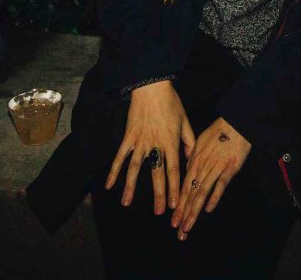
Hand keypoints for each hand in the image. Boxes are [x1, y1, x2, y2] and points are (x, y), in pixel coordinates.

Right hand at [105, 81, 194, 213]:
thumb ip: (189, 140)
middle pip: (157, 173)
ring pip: (135, 168)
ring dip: (131, 186)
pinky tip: (109, 184)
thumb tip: (191, 157)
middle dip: (158, 194)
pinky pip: (120, 156)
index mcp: (171, 142)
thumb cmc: (171, 102)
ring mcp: (140, 141)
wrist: (151, 87)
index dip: (174, 188)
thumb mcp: (185, 121)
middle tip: (158, 212)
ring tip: (127, 203)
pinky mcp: (128, 136)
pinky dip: (114, 170)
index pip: (174, 169)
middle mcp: (155, 145)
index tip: (174, 204)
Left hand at [172, 118, 250, 240]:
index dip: (178, 205)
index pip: (183, 187)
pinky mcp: (229, 168)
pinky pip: (220, 184)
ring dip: (193, 211)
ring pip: (201, 192)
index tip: (173, 221)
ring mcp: (215, 168)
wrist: (235, 123)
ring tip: (187, 227)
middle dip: (183, 214)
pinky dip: (214, 196)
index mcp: (194, 161)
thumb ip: (193, 157)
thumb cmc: (218, 131)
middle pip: (190, 194)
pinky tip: (208, 209)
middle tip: (178, 231)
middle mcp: (202, 167)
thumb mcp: (200, 142)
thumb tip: (187, 169)